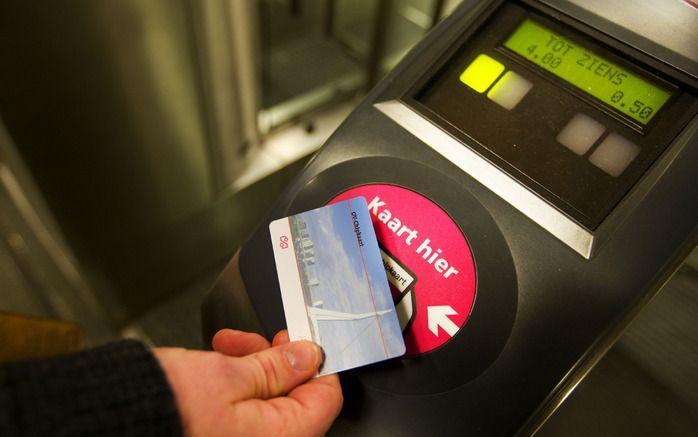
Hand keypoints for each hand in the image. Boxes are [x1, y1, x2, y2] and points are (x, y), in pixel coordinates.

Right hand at [154, 330, 342, 436]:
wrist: (114, 420)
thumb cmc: (164, 408)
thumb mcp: (228, 373)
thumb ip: (277, 365)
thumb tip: (308, 356)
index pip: (326, 397)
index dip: (314, 361)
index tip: (299, 339)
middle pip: (295, 396)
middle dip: (275, 360)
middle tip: (257, 341)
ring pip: (267, 399)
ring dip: (251, 367)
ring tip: (226, 348)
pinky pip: (244, 411)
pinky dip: (235, 385)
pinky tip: (216, 365)